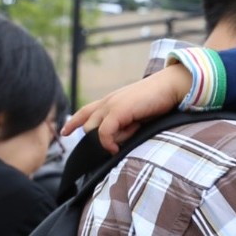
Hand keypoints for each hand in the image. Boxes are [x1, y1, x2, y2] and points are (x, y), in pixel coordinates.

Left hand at [65, 62, 191, 153]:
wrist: (170, 86)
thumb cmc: (158, 101)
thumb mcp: (137, 117)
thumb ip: (124, 126)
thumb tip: (115, 142)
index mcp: (110, 101)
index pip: (84, 112)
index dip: (73, 122)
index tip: (65, 132)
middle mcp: (107, 102)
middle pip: (86, 126)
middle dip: (96, 140)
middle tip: (118, 144)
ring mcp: (111, 105)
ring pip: (92, 130)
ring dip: (105, 141)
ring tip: (122, 144)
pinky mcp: (118, 110)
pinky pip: (103, 132)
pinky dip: (107, 143)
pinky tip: (115, 149)